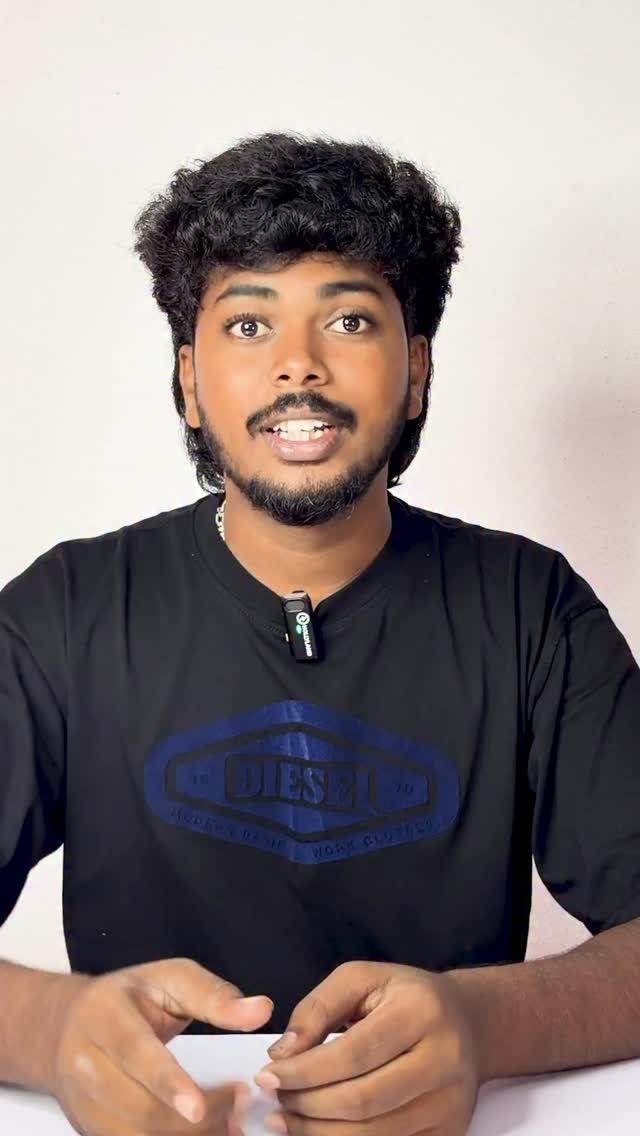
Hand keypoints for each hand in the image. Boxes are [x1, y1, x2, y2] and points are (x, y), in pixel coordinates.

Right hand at [45, 957, 272, 1134]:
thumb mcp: (169, 979)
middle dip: (193, 1119)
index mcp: (103, 1015)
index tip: (198, 1108)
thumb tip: (261, 1010)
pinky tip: (203, 1135)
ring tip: (229, 1124)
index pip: (134, 1053)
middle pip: (137, 1106)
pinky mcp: (87, 1129)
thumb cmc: (131, 997)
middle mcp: (84, 1062)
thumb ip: (214, 995)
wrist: (66, 1025)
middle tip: (240, 1107)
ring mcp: (81, 1102)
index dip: (166, 1083)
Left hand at [254, 961, 479, 1135]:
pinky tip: (319, 1133)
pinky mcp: (450, 1132)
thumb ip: (317, 1010)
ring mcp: (451, 1102)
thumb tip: (281, 1055)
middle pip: (363, 1101)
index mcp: (422, 1010)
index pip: (354, 1053)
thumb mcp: (360, 979)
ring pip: (374, 1135)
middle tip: (275, 1100)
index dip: (305, 1071)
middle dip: (308, 1106)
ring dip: (319, 1133)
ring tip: (288, 1119)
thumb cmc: (403, 996)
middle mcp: (444, 1059)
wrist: (468, 1022)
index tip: (267, 1076)